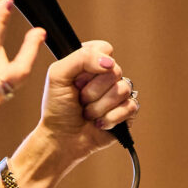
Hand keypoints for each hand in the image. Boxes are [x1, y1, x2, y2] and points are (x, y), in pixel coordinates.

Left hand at [14, 41, 138, 184]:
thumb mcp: (58, 75)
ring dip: (99, 107)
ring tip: (88, 113)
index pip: (104, 49)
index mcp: (91, 63)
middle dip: (93, 90)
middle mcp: (106, 76)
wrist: (61, 139)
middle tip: (80, 99)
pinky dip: (109, 119)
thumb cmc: (57, 108)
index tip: (77, 79)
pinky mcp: (127, 112)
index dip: (92, 64)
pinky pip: (129, 107)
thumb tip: (110, 62)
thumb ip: (81, 58)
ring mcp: (118, 93)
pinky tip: (98, 123)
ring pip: (122, 90)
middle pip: (115, 71)